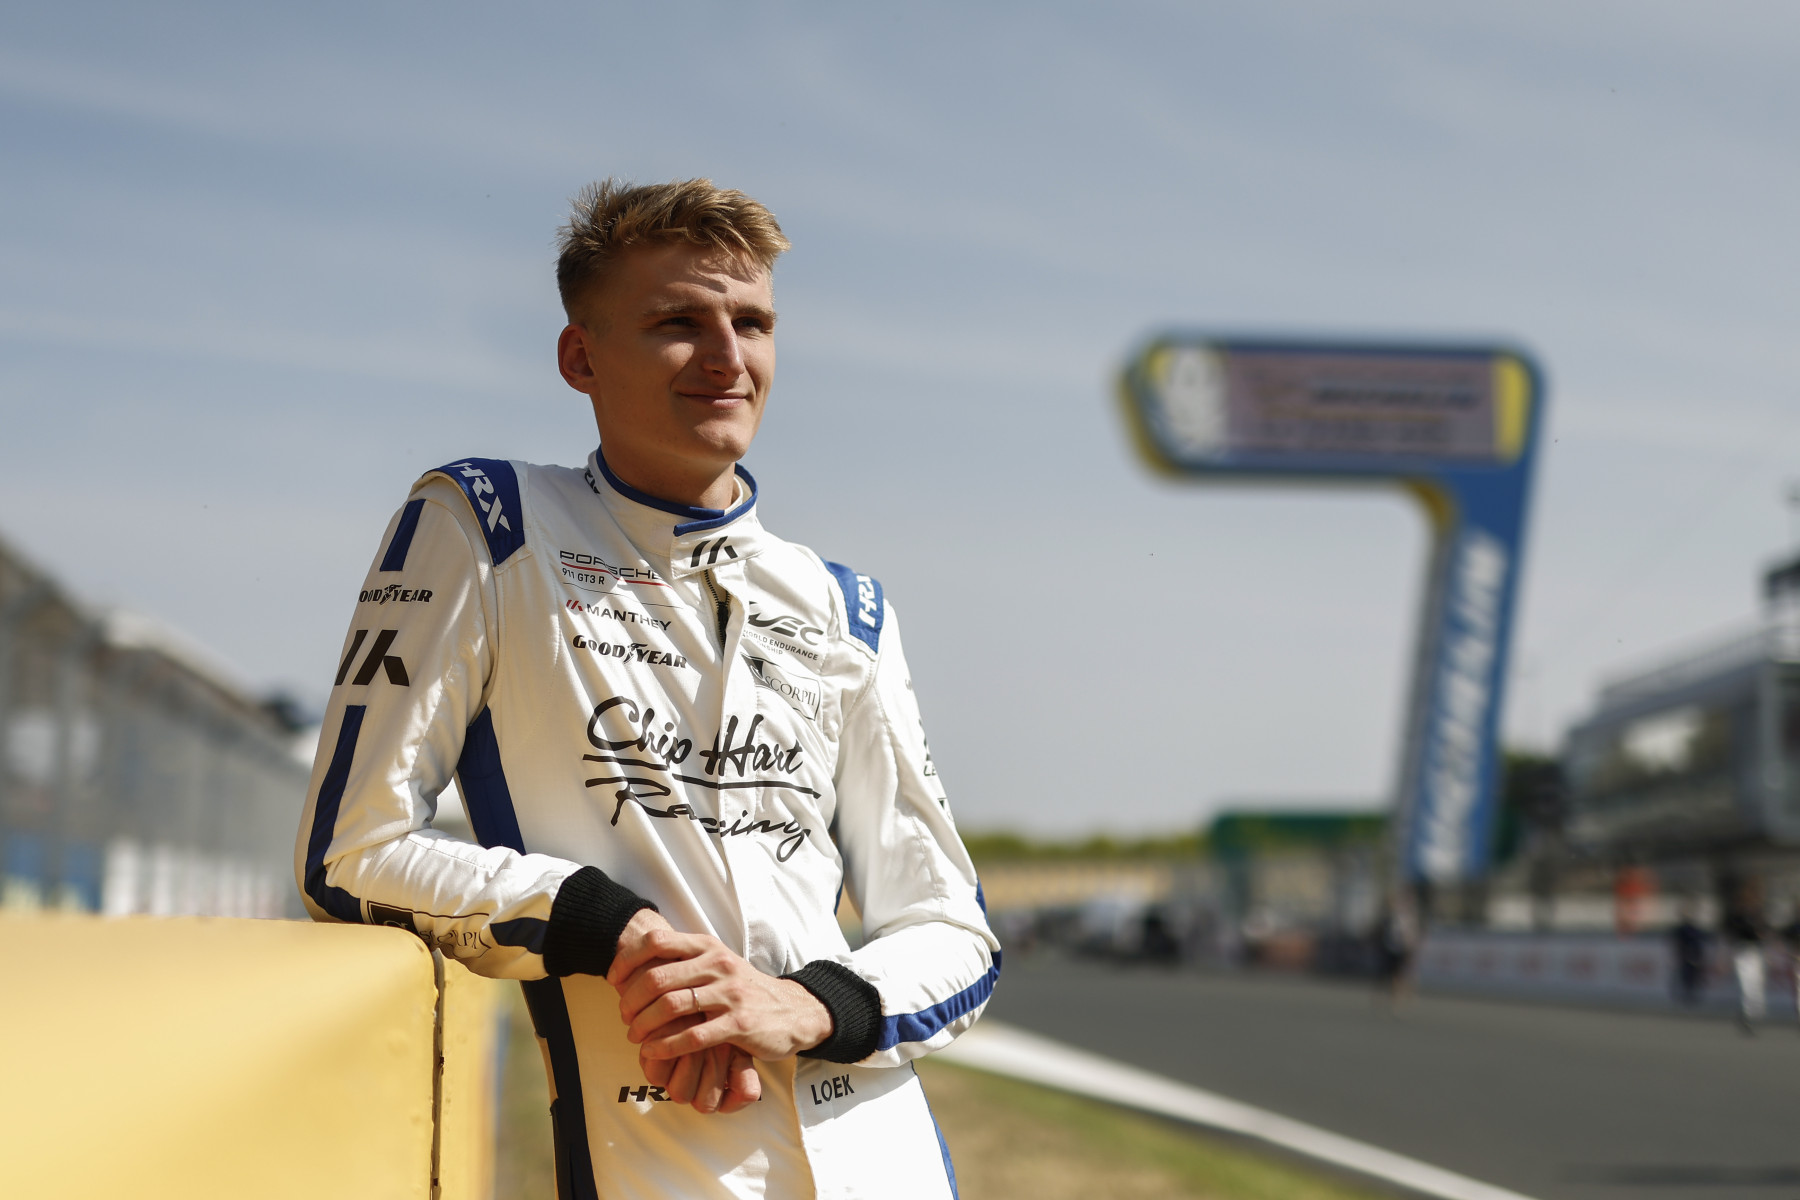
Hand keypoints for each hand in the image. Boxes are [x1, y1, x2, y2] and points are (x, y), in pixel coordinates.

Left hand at [610, 911, 760, 1111]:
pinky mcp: (738, 1024)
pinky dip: (666, 1046)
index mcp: (708, 946)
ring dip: (644, 1025)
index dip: (627, 959)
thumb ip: (687, 961)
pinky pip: (692, 1036)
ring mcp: (730, 994)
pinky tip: (653, 1052)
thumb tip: (640, 963)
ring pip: (672, 1006)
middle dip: (631, 1000)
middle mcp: (718, 964)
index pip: (657, 940)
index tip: (614, 980)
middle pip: (658, 976)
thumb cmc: (745, 990)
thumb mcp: (719, 964)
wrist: (792, 1011)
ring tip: (635, 1036)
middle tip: (624, 1016)